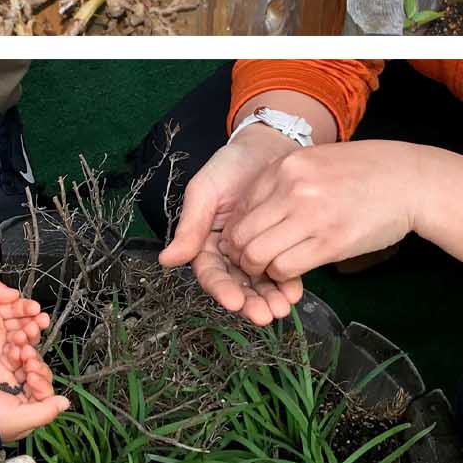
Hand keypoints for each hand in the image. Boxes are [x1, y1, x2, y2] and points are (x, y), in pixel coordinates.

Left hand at [0, 280, 47, 376]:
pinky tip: (24, 348)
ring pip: (22, 338)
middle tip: (39, 322)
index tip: (35, 309)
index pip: (17, 307)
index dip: (28, 308)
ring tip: (31, 334)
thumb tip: (15, 293)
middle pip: (23, 323)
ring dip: (30, 335)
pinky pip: (14, 355)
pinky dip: (22, 351)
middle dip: (34, 322)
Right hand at [0, 349, 68, 441]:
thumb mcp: (19, 419)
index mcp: (27, 409)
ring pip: (28, 361)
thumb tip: (65, 404)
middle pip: (39, 373)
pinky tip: (13, 349)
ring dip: (28, 353)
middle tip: (29, 362)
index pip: (45, 391)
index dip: (43, 382)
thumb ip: (45, 411)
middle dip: (36, 365)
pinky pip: (13, 354)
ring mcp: (8, 379)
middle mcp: (19, 394)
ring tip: (22, 352)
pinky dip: (16, 349)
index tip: (34, 377)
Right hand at [159, 123, 304, 324]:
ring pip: (260, 283)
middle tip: (265, 315)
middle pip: (237, 285)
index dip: (222, 290)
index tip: (235, 302)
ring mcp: (256, 251)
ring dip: (268, 298)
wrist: (268, 146)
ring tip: (281, 309)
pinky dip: (288, 282)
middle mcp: (230, 253)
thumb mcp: (205, 191)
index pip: (211, 274)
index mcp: (206, 243)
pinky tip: (295, 293)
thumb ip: (190, 226)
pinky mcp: (280, 245)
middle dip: (250, 303)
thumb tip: (167, 260)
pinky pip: (283, 268)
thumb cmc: (230, 166)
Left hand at [220, 142, 419, 285]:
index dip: (238, 230)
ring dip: (259, 267)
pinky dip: (282, 275)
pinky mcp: (330, 243)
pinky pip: (286, 267)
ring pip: (258, 254)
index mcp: (288, 165)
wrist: (410, 180)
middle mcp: (293, 189)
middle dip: (241, 253)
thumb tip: (258, 210)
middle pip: (242, 233)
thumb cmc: (369, 171)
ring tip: (270, 268)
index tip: (247, 240)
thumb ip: (288, 180)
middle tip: (251, 260)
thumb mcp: (320, 160)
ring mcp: (311, 216)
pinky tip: (292, 270)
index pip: (241, 206)